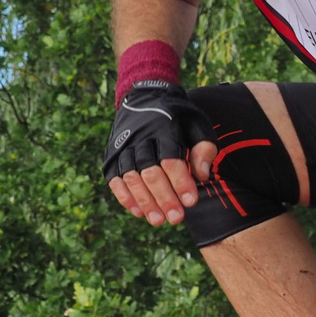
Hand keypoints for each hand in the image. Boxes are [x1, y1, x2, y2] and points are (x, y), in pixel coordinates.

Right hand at [103, 83, 216, 224]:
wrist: (144, 96)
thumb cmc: (177, 116)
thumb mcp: (197, 123)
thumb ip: (204, 147)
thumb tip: (201, 176)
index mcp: (163, 127)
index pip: (171, 159)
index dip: (181, 182)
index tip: (192, 202)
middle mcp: (139, 136)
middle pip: (150, 171)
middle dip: (164, 197)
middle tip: (177, 218)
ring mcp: (122, 146)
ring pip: (131, 177)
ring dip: (144, 201)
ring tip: (158, 220)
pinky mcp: (111, 156)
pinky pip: (115, 180)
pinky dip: (125, 197)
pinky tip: (139, 212)